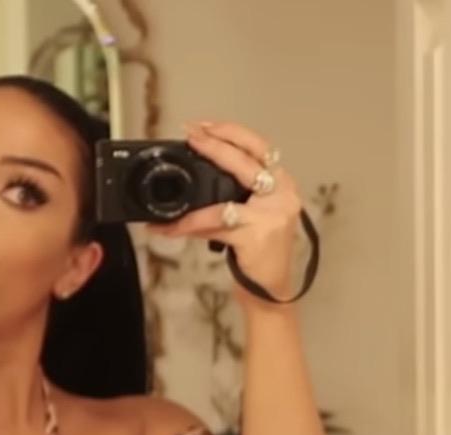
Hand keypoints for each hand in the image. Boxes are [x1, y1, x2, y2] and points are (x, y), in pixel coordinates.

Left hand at [149, 120, 302, 306]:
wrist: (272, 292)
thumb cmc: (261, 253)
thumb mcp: (255, 216)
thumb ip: (237, 195)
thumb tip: (195, 181)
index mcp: (283, 184)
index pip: (259, 147)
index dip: (231, 131)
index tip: (204, 126)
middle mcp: (282, 195)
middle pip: (245, 162)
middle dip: (213, 146)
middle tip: (189, 137)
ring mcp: (270, 216)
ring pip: (223, 199)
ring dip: (191, 200)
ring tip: (168, 200)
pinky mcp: (255, 236)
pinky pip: (215, 225)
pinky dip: (190, 226)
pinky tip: (171, 228)